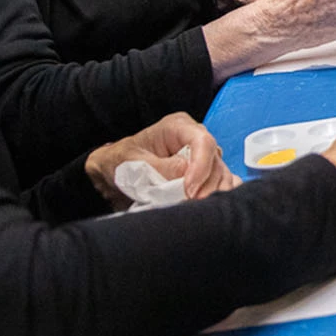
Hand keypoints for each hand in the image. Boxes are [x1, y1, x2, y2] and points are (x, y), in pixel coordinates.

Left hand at [85, 113, 239, 210]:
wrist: (113, 173)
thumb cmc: (120, 162)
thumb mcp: (134, 162)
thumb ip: (161, 168)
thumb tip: (186, 176)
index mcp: (177, 126)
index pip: (202, 141)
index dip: (201, 166)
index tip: (189, 190)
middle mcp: (194, 138)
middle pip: (215, 159)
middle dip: (207, 184)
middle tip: (191, 203)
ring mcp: (201, 155)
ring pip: (222, 172)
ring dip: (214, 192)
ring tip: (198, 208)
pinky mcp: (204, 172)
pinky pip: (223, 181)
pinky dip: (222, 192)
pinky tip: (215, 203)